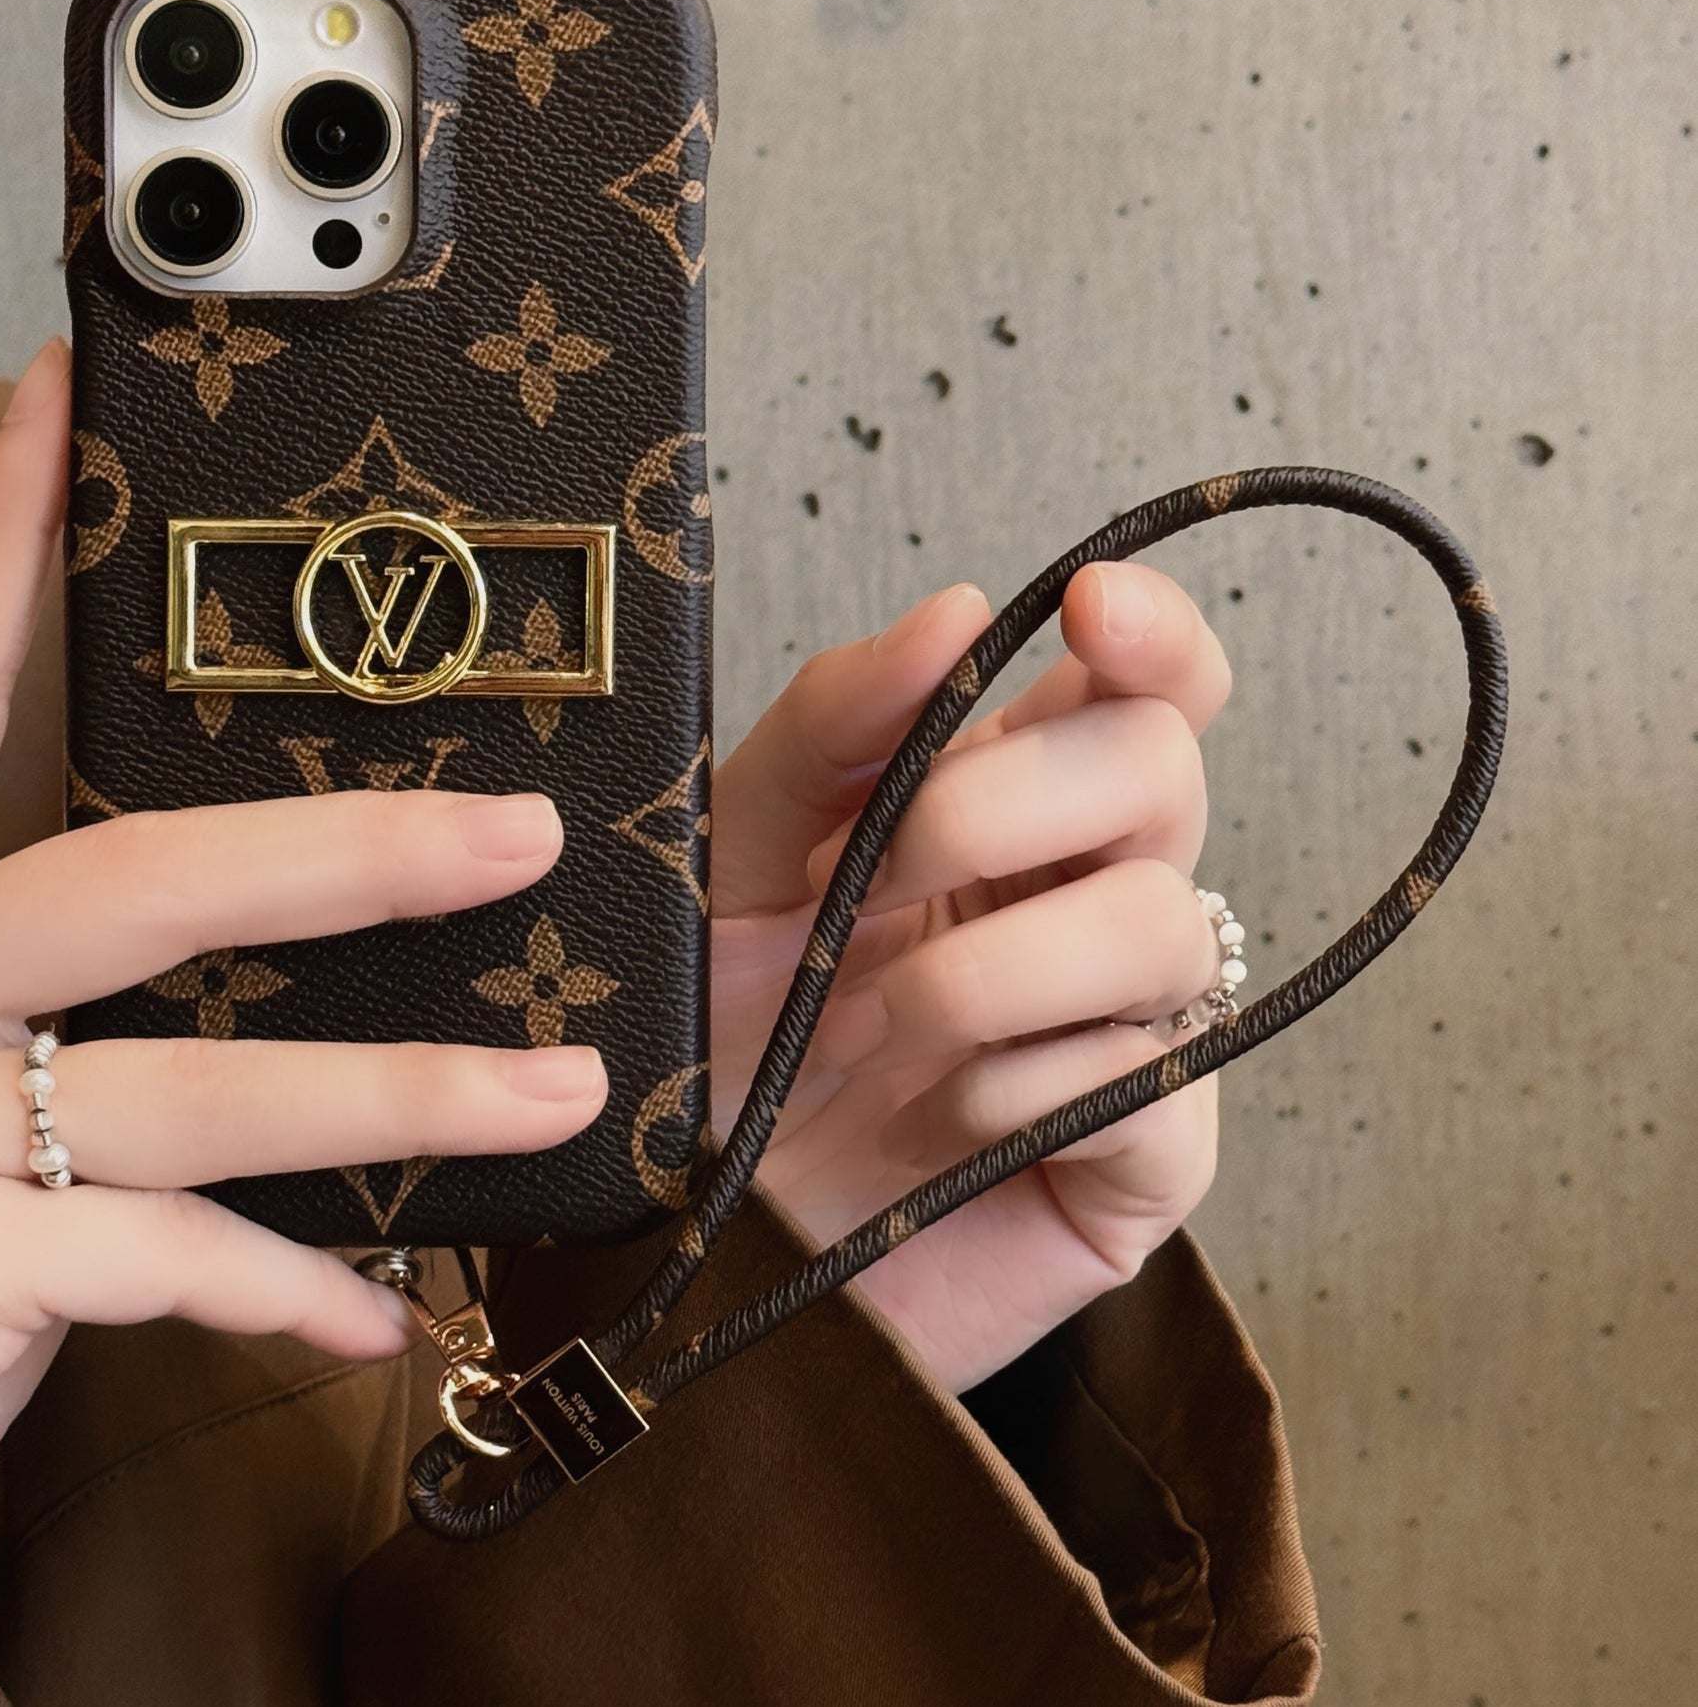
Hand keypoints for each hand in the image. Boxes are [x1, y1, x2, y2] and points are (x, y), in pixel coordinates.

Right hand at [0, 343, 606, 1706]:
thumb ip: (71, 1036)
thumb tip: (306, 1006)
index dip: (10, 541)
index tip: (75, 396)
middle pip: (129, 875)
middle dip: (351, 855)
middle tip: (516, 834)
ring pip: (187, 1086)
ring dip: (398, 1095)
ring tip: (552, 1092)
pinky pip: (166, 1259)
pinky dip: (287, 1288)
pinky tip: (371, 1316)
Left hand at [709, 567, 1231, 1391]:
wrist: (690, 1249)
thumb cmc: (716, 1046)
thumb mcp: (731, 867)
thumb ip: (829, 731)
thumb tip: (960, 611)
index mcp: (1003, 812)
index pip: (1141, 691)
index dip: (1152, 636)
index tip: (1091, 609)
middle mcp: (1081, 900)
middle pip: (1162, 771)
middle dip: (1008, 804)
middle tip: (884, 875)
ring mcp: (1124, 1030)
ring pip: (1168, 923)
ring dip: (993, 966)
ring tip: (872, 1026)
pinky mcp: (1142, 1162)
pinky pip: (1148, 1083)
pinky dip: (1019, 1085)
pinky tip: (936, 1119)